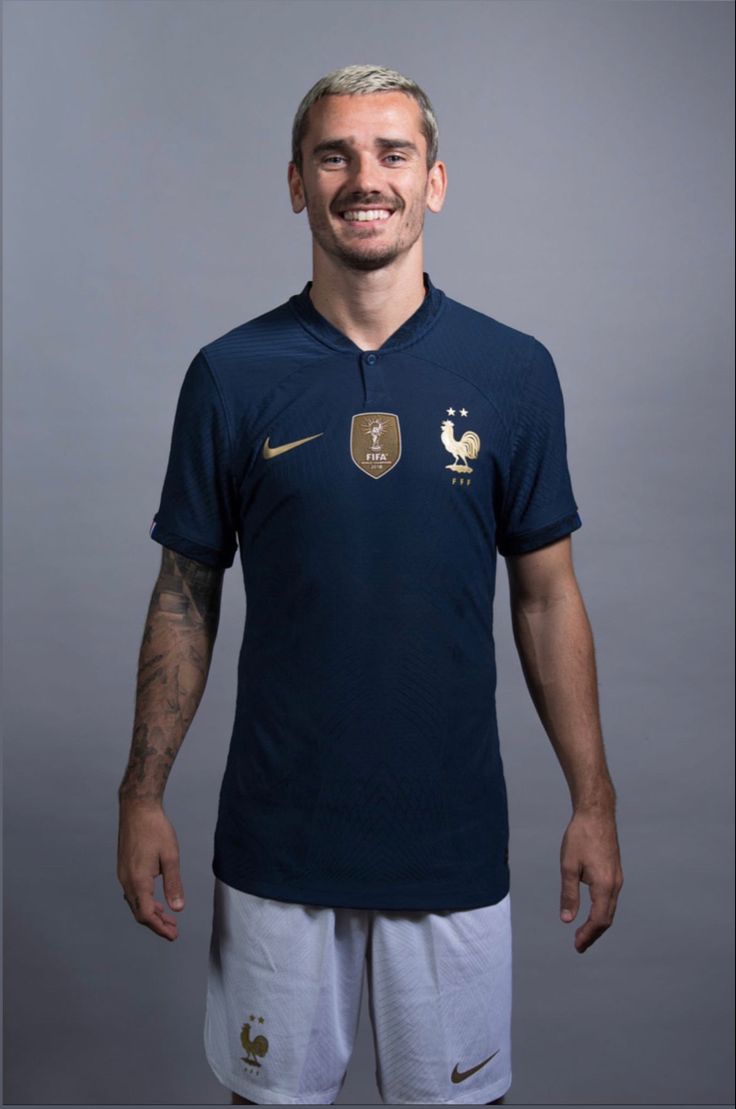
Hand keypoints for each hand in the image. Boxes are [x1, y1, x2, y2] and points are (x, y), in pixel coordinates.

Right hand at [117, 801, 184, 940]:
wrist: (137, 809)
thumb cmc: (155, 829)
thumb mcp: (170, 856)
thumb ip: (174, 884)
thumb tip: (178, 908)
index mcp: (138, 880)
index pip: (147, 914)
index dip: (160, 928)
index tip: (173, 935)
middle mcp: (127, 881)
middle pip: (139, 912)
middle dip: (156, 924)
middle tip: (174, 930)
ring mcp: (123, 874)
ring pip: (135, 903)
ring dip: (151, 913)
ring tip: (168, 918)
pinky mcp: (124, 868)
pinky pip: (133, 893)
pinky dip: (145, 901)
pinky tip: (156, 900)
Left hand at [559, 806, 622, 952]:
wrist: (596, 814)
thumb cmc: (580, 837)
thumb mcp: (568, 866)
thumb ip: (569, 894)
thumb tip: (567, 920)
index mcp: (604, 885)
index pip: (599, 920)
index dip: (588, 935)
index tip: (577, 946)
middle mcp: (615, 885)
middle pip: (606, 918)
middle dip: (593, 934)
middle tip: (579, 945)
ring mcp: (617, 878)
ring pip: (610, 909)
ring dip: (598, 923)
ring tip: (583, 933)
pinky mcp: (615, 872)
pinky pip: (611, 898)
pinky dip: (602, 910)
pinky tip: (592, 911)